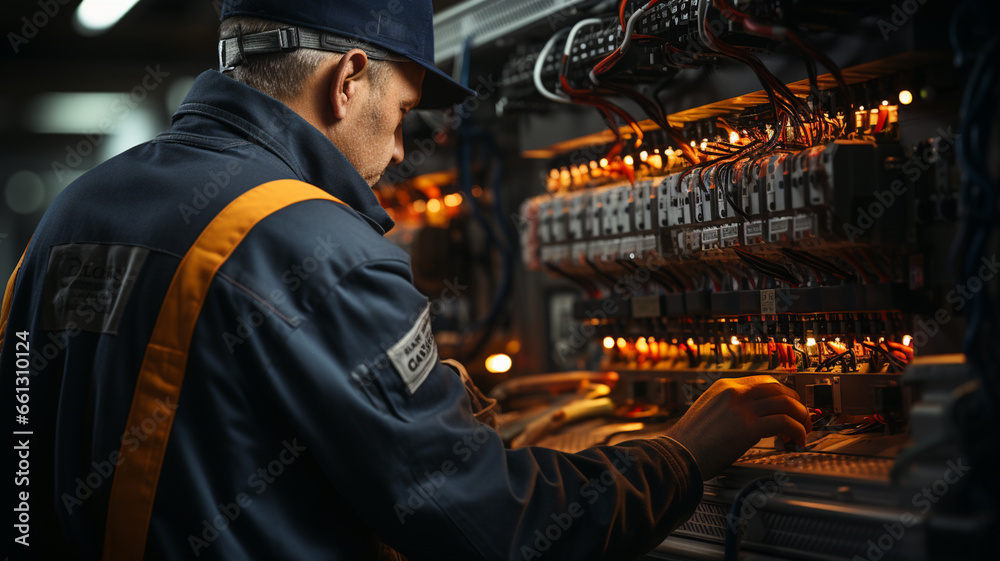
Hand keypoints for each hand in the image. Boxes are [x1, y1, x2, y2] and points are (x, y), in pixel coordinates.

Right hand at [665, 375, 810, 479]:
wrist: (678, 454)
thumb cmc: (689, 441)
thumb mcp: (708, 412)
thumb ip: (728, 408)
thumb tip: (749, 417)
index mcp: (724, 386)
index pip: (762, 382)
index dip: (781, 394)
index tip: (788, 406)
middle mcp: (735, 392)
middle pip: (778, 388)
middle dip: (795, 402)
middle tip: (801, 417)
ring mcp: (742, 408)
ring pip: (786, 403)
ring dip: (800, 417)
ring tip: (803, 430)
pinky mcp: (749, 427)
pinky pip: (784, 422)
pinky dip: (796, 431)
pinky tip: (796, 440)